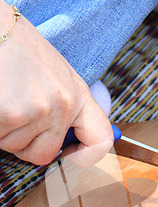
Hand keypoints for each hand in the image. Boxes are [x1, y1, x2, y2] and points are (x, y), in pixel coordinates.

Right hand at [0, 1, 113, 165]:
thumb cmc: (17, 50)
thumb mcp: (54, 75)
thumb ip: (64, 107)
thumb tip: (68, 144)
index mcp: (77, 95)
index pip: (100, 141)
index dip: (86, 156)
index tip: (69, 153)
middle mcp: (62, 105)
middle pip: (44, 154)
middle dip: (25, 144)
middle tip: (16, 115)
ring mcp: (37, 111)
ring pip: (15, 147)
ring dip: (5, 131)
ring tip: (5, 96)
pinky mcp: (9, 115)